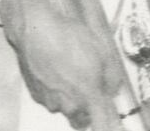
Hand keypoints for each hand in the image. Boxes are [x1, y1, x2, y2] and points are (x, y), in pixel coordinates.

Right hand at [0, 0, 123, 128]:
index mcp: (88, 96)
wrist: (36, 29)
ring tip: (69, 72)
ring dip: (70, 98)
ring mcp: (51, 102)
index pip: (104, 125)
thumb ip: (112, 77)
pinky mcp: (36, 95)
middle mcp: (69, 105)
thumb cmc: (68, 37)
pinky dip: (54, 89)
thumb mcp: (103, 51)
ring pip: (65, 108)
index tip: (113, 125)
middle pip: (82, 120)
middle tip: (90, 90)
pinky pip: (50, 98)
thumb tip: (112, 87)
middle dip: (88, 110)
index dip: (110, 126)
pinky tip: (56, 70)